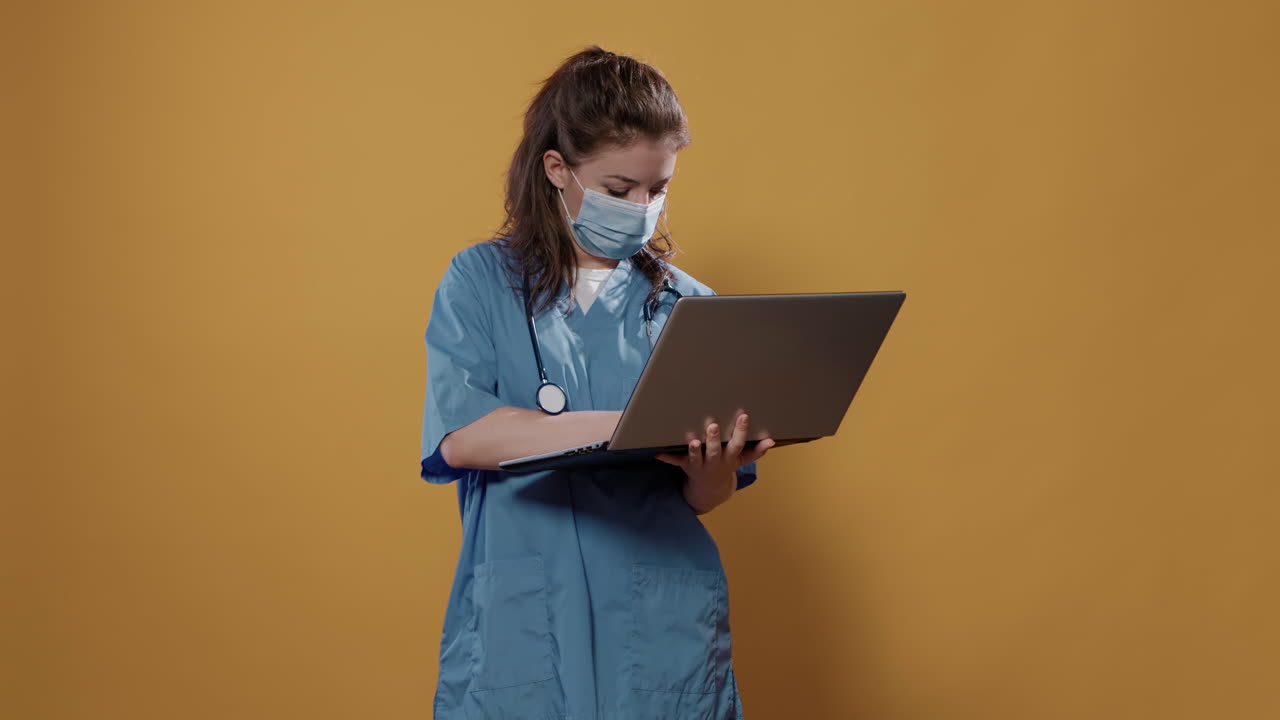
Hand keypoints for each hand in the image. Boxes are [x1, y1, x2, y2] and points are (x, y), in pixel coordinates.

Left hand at [656, 413, 774, 513]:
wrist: (710, 490)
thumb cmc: (726, 466)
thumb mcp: (741, 460)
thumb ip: (756, 451)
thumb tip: (771, 441)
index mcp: (729, 458)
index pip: (737, 443)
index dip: (741, 431)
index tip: (743, 416)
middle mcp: (715, 462)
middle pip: (714, 451)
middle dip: (713, 439)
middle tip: (712, 425)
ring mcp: (700, 465)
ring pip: (696, 458)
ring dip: (694, 450)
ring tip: (692, 441)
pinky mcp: (686, 466)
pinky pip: (676, 462)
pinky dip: (667, 458)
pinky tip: (658, 453)